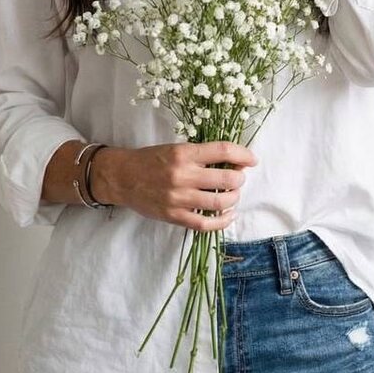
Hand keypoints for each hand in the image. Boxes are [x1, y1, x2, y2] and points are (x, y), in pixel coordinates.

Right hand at [111, 141, 257, 233]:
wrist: (121, 177)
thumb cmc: (151, 160)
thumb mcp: (176, 149)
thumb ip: (201, 155)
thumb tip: (233, 163)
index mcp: (184, 153)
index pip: (223, 151)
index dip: (243, 155)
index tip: (252, 159)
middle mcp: (182, 175)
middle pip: (227, 179)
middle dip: (239, 179)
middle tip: (238, 178)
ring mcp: (178, 198)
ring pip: (220, 202)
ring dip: (233, 199)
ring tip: (232, 195)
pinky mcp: (174, 216)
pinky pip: (206, 224)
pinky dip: (222, 221)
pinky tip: (228, 215)